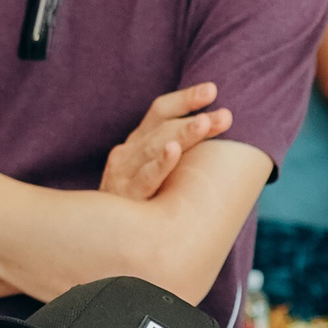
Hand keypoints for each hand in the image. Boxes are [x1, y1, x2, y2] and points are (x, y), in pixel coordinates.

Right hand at [101, 83, 232, 202]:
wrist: (101, 238)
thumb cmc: (138, 204)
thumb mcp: (151, 173)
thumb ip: (174, 152)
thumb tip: (216, 134)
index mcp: (137, 142)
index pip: (160, 112)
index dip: (185, 99)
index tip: (212, 90)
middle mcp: (128, 152)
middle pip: (164, 128)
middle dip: (196, 120)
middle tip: (226, 116)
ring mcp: (124, 173)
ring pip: (155, 147)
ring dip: (183, 134)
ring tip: (205, 123)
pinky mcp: (126, 196)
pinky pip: (145, 178)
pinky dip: (160, 163)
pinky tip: (173, 151)